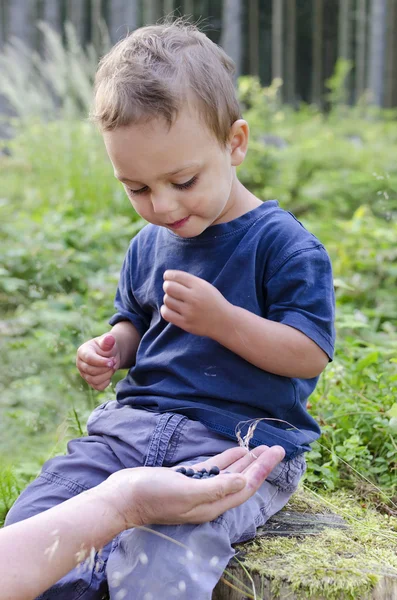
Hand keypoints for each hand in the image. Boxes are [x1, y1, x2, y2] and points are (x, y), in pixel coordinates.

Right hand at [76, 334, 120, 390]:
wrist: (110, 354)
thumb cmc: (107, 346)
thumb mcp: (108, 341)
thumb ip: (108, 341)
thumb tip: (110, 339)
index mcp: (82, 351)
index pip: (89, 359)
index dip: (101, 362)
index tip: (112, 361)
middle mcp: (80, 364)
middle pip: (91, 370)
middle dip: (105, 368)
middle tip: (114, 362)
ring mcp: (84, 374)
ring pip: (94, 380)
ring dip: (107, 375)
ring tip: (113, 367)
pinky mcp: (90, 382)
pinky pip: (97, 387)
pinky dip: (106, 382)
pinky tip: (109, 374)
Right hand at [96, 445, 284, 528]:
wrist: (124, 497)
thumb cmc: (154, 495)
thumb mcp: (187, 491)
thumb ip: (217, 487)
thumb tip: (244, 482)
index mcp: (213, 504)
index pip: (246, 487)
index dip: (263, 469)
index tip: (278, 453)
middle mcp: (210, 499)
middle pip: (243, 480)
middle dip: (260, 464)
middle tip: (277, 448)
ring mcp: (199, 489)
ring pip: (230, 474)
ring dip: (246, 461)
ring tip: (262, 448)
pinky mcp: (187, 480)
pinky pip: (214, 469)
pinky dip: (227, 459)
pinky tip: (236, 450)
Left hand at [161, 270, 229, 337]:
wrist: (224, 322)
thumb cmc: (213, 302)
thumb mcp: (205, 287)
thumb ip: (189, 281)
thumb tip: (168, 278)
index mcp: (199, 286)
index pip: (176, 276)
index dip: (168, 275)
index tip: (167, 277)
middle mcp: (194, 298)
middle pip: (168, 287)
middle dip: (167, 287)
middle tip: (172, 290)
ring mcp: (189, 312)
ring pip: (167, 300)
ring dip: (168, 299)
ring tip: (175, 301)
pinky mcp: (186, 323)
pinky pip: (166, 313)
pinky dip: (165, 310)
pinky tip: (171, 309)